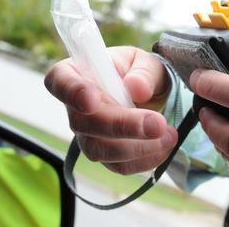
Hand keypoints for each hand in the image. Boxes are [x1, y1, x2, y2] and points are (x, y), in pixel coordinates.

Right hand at [44, 46, 177, 174]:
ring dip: (137, 147)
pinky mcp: (105, 155)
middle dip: (122, 126)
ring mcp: (87, 135)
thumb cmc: (140, 72)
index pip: (59, 81)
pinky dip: (145, 160)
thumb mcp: (147, 62)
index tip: (91, 101)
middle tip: (157, 124)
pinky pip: (119, 165)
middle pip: (83, 123)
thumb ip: (144, 72)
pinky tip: (165, 146)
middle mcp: (75, 107)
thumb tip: (136, 88)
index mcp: (77, 73)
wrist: (150, 94)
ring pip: (99, 150)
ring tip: (169, 134)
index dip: (72, 92)